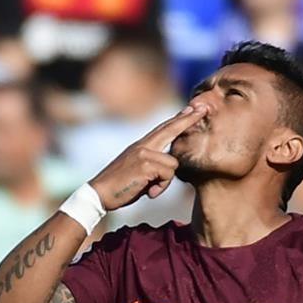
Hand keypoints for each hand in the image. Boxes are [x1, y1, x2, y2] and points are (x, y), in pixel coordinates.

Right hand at [88, 104, 206, 210]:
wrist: (99, 193)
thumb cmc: (119, 187)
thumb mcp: (138, 173)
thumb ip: (154, 166)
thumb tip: (170, 167)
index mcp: (140, 146)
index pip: (163, 129)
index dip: (177, 120)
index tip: (190, 110)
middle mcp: (143, 145)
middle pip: (170, 129)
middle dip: (188, 120)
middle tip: (203, 108)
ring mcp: (144, 152)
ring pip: (173, 164)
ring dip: (164, 181)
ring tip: (149, 189)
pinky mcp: (145, 163)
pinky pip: (168, 175)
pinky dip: (160, 187)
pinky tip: (147, 191)